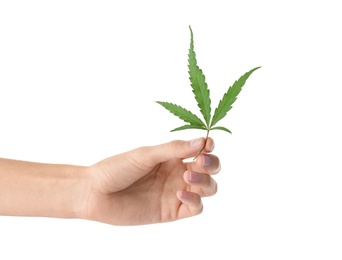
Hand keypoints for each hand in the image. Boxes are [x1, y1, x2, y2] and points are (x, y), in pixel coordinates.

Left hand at [83, 137, 219, 224]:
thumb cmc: (116, 169)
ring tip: (188, 177)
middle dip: (212, 164)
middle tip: (201, 161)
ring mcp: (176, 193)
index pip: (199, 151)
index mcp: (171, 157)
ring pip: (207, 188)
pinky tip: (180, 193)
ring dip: (205, 181)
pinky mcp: (171, 211)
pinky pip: (195, 207)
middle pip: (209, 169)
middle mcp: (177, 174)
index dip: (208, 147)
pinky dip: (195, 200)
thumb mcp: (145, 155)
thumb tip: (201, 141)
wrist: (96, 193)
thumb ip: (173, 149)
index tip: (208, 143)